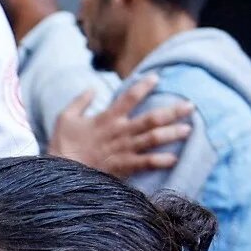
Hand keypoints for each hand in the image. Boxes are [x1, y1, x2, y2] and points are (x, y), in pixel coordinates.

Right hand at [49, 76, 193, 177]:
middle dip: (172, 111)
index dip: (144, 86)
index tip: (157, 77)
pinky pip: (145, 163)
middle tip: (191, 106)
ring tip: (188, 129)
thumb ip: (80, 102)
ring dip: (172, 134)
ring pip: (153, 139)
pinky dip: (160, 161)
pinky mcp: (122, 167)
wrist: (60, 173)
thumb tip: (92, 89)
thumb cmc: (62, 145)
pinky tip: (174, 159)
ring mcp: (123, 150)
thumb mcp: (65, 118)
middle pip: (151, 118)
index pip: (129, 97)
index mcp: (106, 118)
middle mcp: (119, 132)